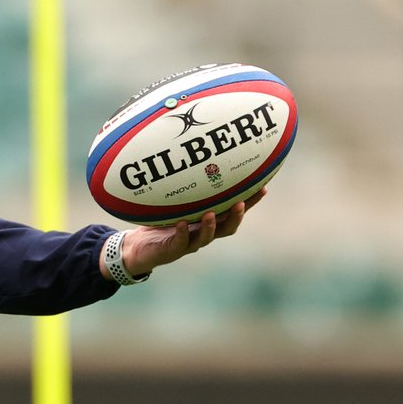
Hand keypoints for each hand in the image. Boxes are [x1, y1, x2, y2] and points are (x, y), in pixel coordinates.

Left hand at [119, 187, 266, 277]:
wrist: (140, 246)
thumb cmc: (159, 221)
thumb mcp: (173, 200)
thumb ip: (184, 185)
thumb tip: (189, 154)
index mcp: (208, 221)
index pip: (233, 211)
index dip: (250, 202)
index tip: (263, 187)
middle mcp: (203, 232)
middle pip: (227, 227)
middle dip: (236, 216)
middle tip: (241, 203)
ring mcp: (189, 243)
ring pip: (206, 237)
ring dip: (210, 226)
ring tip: (210, 214)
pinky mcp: (173, 250)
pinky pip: (179, 242)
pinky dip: (181, 233)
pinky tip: (180, 223)